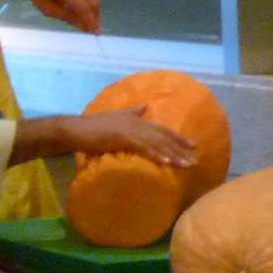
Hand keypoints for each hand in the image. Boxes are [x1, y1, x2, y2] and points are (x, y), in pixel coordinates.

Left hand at [17, 0, 101, 32]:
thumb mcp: (47, 8)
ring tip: (85, 22)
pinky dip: (89, 4)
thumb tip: (84, 27)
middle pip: (93, 3)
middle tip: (92, 30)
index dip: (90, 21)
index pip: (84, 7)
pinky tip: (81, 10)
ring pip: (94, 0)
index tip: (95, 32)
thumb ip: (67, 17)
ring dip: (92, 12)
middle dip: (95, 18)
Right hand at [68, 110, 194, 166]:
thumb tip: (145, 106)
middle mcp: (137, 123)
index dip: (179, 138)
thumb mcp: (116, 117)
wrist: (76, 129)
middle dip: (181, 149)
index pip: (163, 130)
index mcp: (137, 119)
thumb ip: (132, 111)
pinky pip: (144, 148)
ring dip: (173, 155)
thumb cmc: (93, 127)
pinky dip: (156, 155)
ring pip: (158, 143)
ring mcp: (131, 130)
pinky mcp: (123, 137)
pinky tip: (167, 163)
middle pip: (164, 137)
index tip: (194, 146)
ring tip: (186, 165)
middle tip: (196, 161)